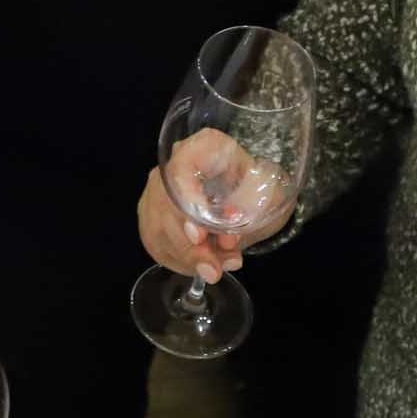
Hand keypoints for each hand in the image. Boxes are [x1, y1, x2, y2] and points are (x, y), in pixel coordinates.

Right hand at [135, 129, 294, 282]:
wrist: (247, 192)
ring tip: (216, 269)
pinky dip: (180, 261)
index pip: (180, 170)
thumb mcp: (266, 196)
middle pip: (166, 206)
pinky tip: (202, 266)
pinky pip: (157, 243)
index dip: (186, 202)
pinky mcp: (150, 216)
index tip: (200, 235)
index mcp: (202, 147)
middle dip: (190, 246)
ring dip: (187, 258)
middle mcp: (172, 165)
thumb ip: (248, 216)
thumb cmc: (256, 189)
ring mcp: (156, 190)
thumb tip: (227, 244)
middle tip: (213, 269)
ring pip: (158, 229)